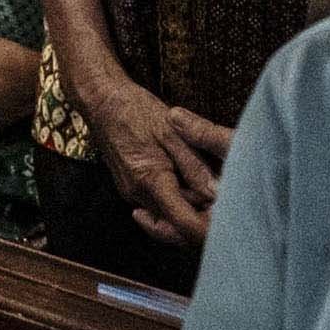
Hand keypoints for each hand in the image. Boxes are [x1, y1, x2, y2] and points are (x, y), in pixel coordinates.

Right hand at [75, 69, 227, 241]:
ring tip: (203, 179)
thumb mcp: (172, 132)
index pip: (184, 223)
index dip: (207, 230)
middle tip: (224, 196)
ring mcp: (132, 193)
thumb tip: (219, 194)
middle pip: (179, 223)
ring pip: (169, 215)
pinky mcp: (131, 188)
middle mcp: (138, 194)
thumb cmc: (135, 110)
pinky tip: (184, 175)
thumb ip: (195, 166)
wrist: (101, 99)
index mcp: (151, 181)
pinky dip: (176, 195)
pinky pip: (159, 203)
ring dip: (190, 204)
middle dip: (203, 213)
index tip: (229, 224)